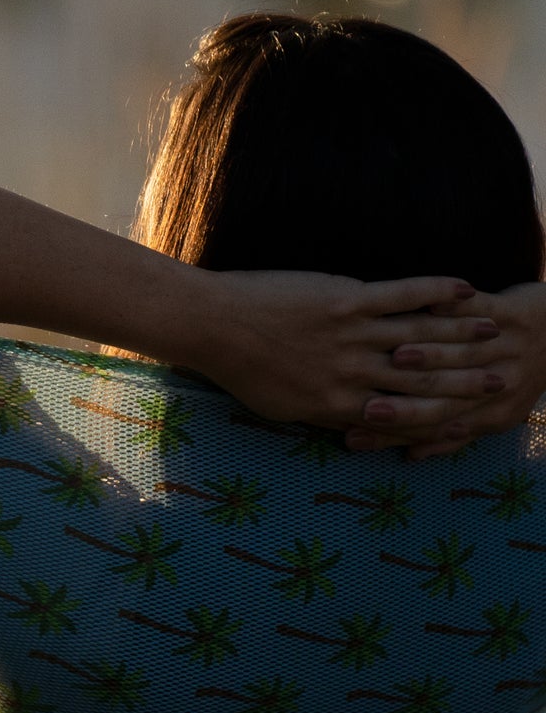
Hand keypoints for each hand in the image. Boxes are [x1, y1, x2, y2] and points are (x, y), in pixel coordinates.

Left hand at [183, 269, 504, 431]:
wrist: (212, 325)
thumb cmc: (237, 367)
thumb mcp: (277, 407)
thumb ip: (317, 413)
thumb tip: (344, 424)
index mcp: (334, 405)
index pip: (398, 413)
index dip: (438, 412)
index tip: (467, 410)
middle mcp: (350, 376)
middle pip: (421, 381)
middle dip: (465, 380)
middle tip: (500, 375)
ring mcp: (350, 337)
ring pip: (421, 339)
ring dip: (463, 334)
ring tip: (496, 328)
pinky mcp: (345, 301)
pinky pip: (401, 297)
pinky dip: (435, 292)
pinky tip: (463, 287)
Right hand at [342, 280, 545, 459]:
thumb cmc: (516, 377)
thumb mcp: (493, 413)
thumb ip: (450, 437)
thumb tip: (410, 456)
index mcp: (491, 415)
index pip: (432, 429)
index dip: (392, 435)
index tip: (352, 437)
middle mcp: (501, 386)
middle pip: (444, 397)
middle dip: (405, 401)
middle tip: (362, 403)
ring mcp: (508, 349)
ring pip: (461, 354)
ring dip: (428, 355)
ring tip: (393, 356)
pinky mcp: (514, 315)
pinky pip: (480, 310)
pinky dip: (453, 308)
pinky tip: (424, 305)